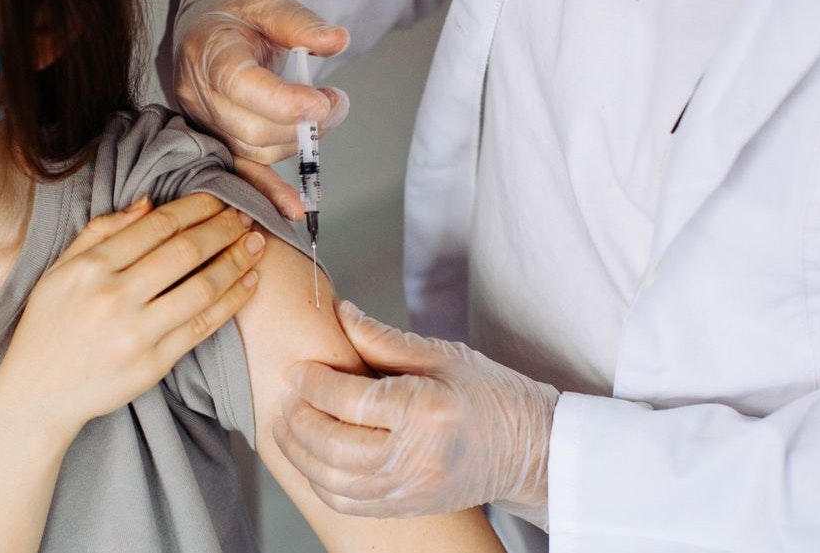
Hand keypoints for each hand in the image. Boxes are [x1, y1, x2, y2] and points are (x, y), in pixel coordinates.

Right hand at [0, 194, 266, 442]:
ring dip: (236, 260)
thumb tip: (148, 202)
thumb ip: (100, 231)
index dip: (195, 208)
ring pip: (201, 287)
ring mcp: (136, 333)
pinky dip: (232, 301)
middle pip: (185, 251)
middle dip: (223, 228)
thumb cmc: (49, 327)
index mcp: (90, 268)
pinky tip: (248, 282)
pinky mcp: (154, 364)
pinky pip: (203, 326)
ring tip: (255, 243)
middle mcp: (114, 297)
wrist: (38, 394)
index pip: (156, 226)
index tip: (218, 199)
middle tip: (245, 216)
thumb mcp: (60, 270)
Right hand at [171, 0, 350, 217]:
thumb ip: (299, 22)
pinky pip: (242, 171)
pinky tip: (294, 209)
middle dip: (303, 124)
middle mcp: (199, 94)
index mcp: (209, 53)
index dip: (285, 101)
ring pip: (254, 151)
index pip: (241, 86)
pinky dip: (269, 191)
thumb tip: (338, 41)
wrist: (206, 22)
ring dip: (297, 142)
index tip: (323, 100)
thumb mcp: (266, 0)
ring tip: (325, 114)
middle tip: (337, 103)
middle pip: (251, 129)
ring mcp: (205, 122)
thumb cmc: (235, 11)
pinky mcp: (218, 139)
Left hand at [273, 300, 559, 522]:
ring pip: (333, 480)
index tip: (298, 370)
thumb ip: (383, 338)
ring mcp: (411, 489)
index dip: (314, 384)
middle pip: (333, 445)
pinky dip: (319, 481)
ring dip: (300, 453)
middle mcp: (417, 457)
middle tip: (286, 396)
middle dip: (298, 419)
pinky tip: (310, 457)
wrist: (533, 449)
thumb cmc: (492, 395)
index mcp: (426, 410)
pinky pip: (348, 502)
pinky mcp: (407, 507)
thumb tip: (338, 313)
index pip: (350, 400)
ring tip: (287, 425)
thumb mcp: (443, 354)